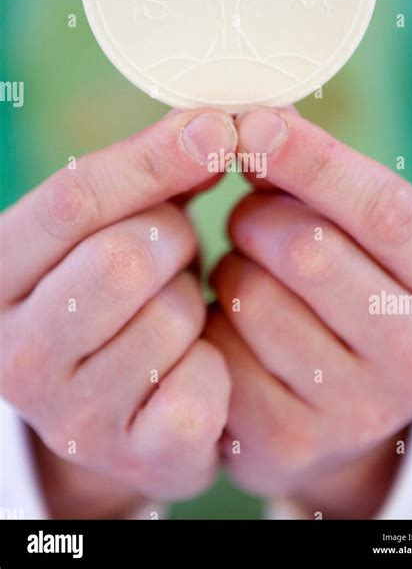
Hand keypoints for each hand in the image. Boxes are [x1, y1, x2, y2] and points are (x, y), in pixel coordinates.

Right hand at [0, 109, 235, 514]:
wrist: (114, 406)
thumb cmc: (116, 296)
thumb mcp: (115, 228)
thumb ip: (152, 177)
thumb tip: (215, 128)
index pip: (73, 201)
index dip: (153, 159)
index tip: (218, 129)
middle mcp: (15, 353)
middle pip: (124, 257)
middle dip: (172, 239)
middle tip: (170, 251)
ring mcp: (71, 415)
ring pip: (172, 318)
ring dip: (192, 303)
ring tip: (173, 314)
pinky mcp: (134, 457)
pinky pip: (203, 385)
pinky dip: (214, 364)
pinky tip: (191, 366)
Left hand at [208, 108, 411, 517]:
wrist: (341, 403)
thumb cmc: (349, 290)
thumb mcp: (362, 236)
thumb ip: (319, 181)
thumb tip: (254, 124)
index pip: (385, 210)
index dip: (312, 159)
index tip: (254, 123)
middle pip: (308, 250)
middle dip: (258, 217)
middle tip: (251, 218)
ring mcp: (357, 410)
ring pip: (251, 297)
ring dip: (231, 271)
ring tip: (253, 282)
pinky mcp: (288, 442)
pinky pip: (217, 351)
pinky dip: (210, 324)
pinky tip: (234, 331)